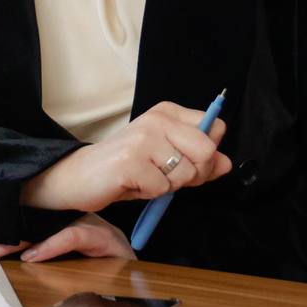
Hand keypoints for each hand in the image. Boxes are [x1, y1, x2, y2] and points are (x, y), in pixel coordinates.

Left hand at [0, 213, 133, 262]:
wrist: (137, 276)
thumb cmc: (100, 268)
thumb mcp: (62, 263)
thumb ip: (37, 257)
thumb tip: (0, 263)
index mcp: (57, 223)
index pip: (18, 224)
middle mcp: (69, 219)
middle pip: (24, 223)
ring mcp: (86, 224)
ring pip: (42, 228)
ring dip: (14, 242)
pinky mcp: (102, 236)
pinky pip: (73, 235)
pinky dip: (52, 246)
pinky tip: (32, 256)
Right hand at [20, 101, 231, 211]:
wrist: (80, 177)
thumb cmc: (126, 169)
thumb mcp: (167, 161)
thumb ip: (198, 161)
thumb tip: (226, 163)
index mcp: (168, 112)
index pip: (214, 129)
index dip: (207, 155)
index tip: (185, 161)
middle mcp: (157, 119)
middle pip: (206, 151)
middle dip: (193, 175)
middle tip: (166, 177)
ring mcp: (143, 138)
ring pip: (185, 173)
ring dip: (167, 186)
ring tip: (145, 178)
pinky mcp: (131, 161)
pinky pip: (162, 188)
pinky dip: (150, 194)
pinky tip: (133, 183)